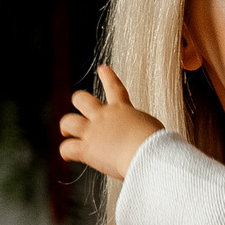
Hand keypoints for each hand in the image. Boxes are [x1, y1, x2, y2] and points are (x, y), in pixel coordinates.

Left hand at [57, 65, 164, 179]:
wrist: (148, 153)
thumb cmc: (159, 145)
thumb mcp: (155, 130)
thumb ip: (147, 131)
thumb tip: (157, 140)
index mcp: (124, 109)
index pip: (115, 87)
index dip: (108, 77)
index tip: (103, 68)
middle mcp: (105, 116)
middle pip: (82, 99)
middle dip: (79, 102)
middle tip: (79, 109)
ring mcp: (93, 131)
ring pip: (69, 121)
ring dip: (67, 126)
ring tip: (67, 132)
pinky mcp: (87, 149)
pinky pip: (68, 148)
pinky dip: (66, 152)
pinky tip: (66, 156)